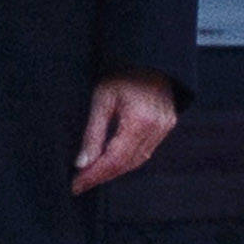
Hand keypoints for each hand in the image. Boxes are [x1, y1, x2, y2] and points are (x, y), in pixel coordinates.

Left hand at [74, 69, 178, 192]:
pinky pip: (146, 151)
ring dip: (114, 170)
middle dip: (102, 176)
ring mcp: (164, 128)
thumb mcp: (101, 100)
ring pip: (137, 161)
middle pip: (126, 164)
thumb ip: (92, 134)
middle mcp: (156, 128)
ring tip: (92, 174)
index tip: (76, 185)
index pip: (114, 159)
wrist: (148, 58)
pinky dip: (128, 160)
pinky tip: (112, 161)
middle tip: (80, 183)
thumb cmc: (122, 74)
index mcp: (140, 121)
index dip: (94, 175)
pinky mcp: (167, 126)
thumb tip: (81, 163)